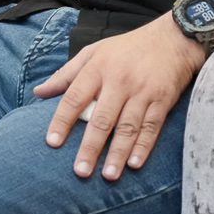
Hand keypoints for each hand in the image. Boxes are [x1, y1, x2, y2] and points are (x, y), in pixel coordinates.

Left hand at [33, 14, 205, 180]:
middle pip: (102, 119)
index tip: (52, 142)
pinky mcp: (162, 99)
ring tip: (108, 176)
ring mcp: (143, 91)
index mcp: (98, 68)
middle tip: (80, 171)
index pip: (75, 97)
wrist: (174, 37)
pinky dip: (144, 146)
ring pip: (128, 127)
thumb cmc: (128, 47)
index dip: (62, 120)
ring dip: (118, 153)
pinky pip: (151, 126)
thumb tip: (39, 92)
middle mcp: (120, 80)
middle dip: (91, 147)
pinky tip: (135, 164)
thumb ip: (66, 74)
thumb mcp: (94, 52)